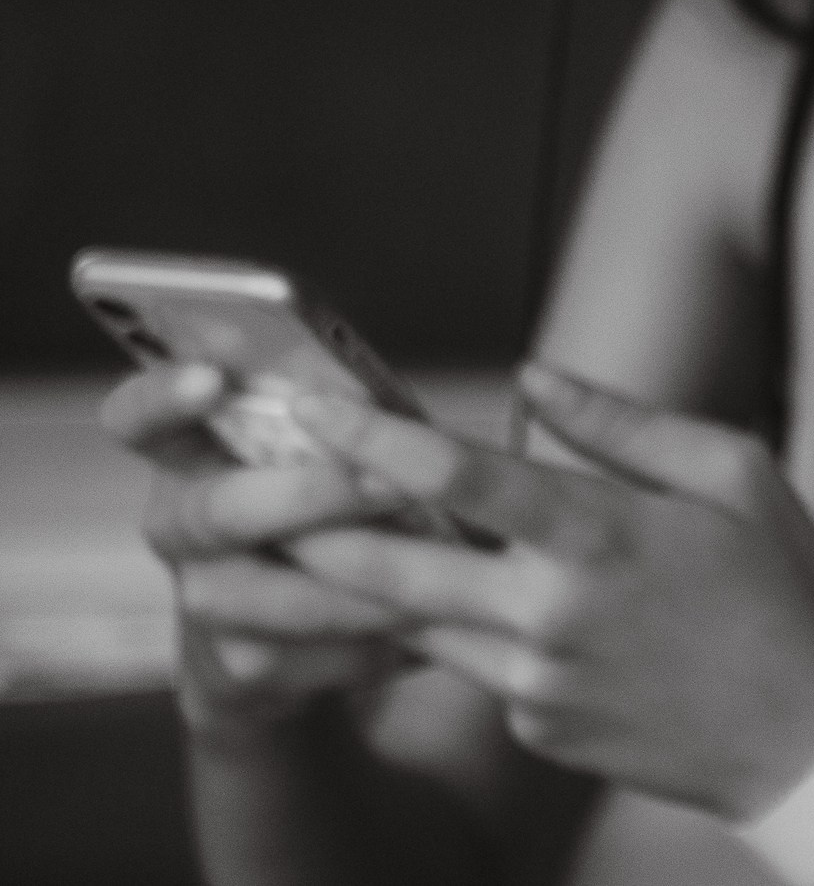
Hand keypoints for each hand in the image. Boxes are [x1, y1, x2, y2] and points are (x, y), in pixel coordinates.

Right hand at [99, 364, 412, 737]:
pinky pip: (319, 651)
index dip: (162, 398)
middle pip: (217, 511)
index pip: (139, 417)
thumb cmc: (327, 512)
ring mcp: (201, 600)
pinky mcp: (238, 667)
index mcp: (192, 455)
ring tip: (440, 562)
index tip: (211, 380)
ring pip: (275, 595)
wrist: (290, 646)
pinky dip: (382, 635)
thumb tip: (379, 403)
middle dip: (312, 496)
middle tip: (391, 484)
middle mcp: (179, 526)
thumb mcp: (323, 456)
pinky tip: (431, 618)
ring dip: (364, 580)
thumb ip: (336, 424)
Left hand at [284, 363, 813, 819]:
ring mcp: (534, 684)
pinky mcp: (534, 729)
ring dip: (347, 586)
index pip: (460, 478)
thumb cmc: (788, 592)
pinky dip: (451, 630)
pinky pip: (473, 666)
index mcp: (602, 537)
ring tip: (281, 549)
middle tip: (238, 497)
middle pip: (394, 567)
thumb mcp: (737, 475)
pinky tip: (444, 604)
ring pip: (414, 625)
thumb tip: (533, 381)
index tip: (314, 406)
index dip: (375, 437)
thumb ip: (624, 425)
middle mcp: (550, 614)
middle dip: (308, 529)